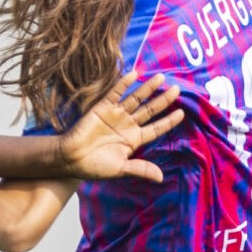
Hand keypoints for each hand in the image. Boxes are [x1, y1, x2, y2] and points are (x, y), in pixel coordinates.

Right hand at [57, 77, 182, 181]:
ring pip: (136, 99)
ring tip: (161, 77)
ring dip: (148, 88)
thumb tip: (161, 178)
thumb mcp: (120, 169)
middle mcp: (127, 125)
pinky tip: (135, 74)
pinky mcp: (102, 108)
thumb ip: (140, 169)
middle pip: (150, 110)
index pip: (155, 128)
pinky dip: (124, 83)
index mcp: (133, 140)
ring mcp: (115, 115)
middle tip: (177, 88)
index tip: (182, 113)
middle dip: (163, 100)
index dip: (168, 121)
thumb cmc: (93, 167)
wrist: (70, 159)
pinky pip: (116, 93)